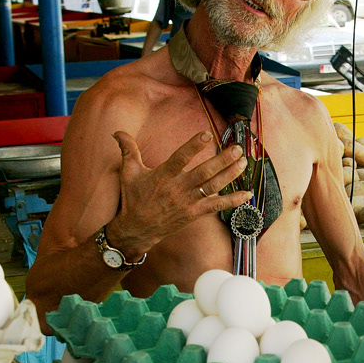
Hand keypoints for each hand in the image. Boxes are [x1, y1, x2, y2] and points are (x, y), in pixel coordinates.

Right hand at [105, 131, 251, 255]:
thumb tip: (116, 132)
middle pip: (203, 173)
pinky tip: (247, 194)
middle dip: (222, 160)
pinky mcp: (194, 214)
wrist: (136, 230)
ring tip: (243, 162)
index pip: (180, 159)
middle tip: (237, 148)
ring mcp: (187, 203)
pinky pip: (216, 207)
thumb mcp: (128, 172)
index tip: (207, 135)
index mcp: (162, 176)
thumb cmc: (133, 199)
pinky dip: (232, 201)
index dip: (193, 147)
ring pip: (212, 187)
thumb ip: (127, 149)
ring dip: (230, 175)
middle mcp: (177, 189)